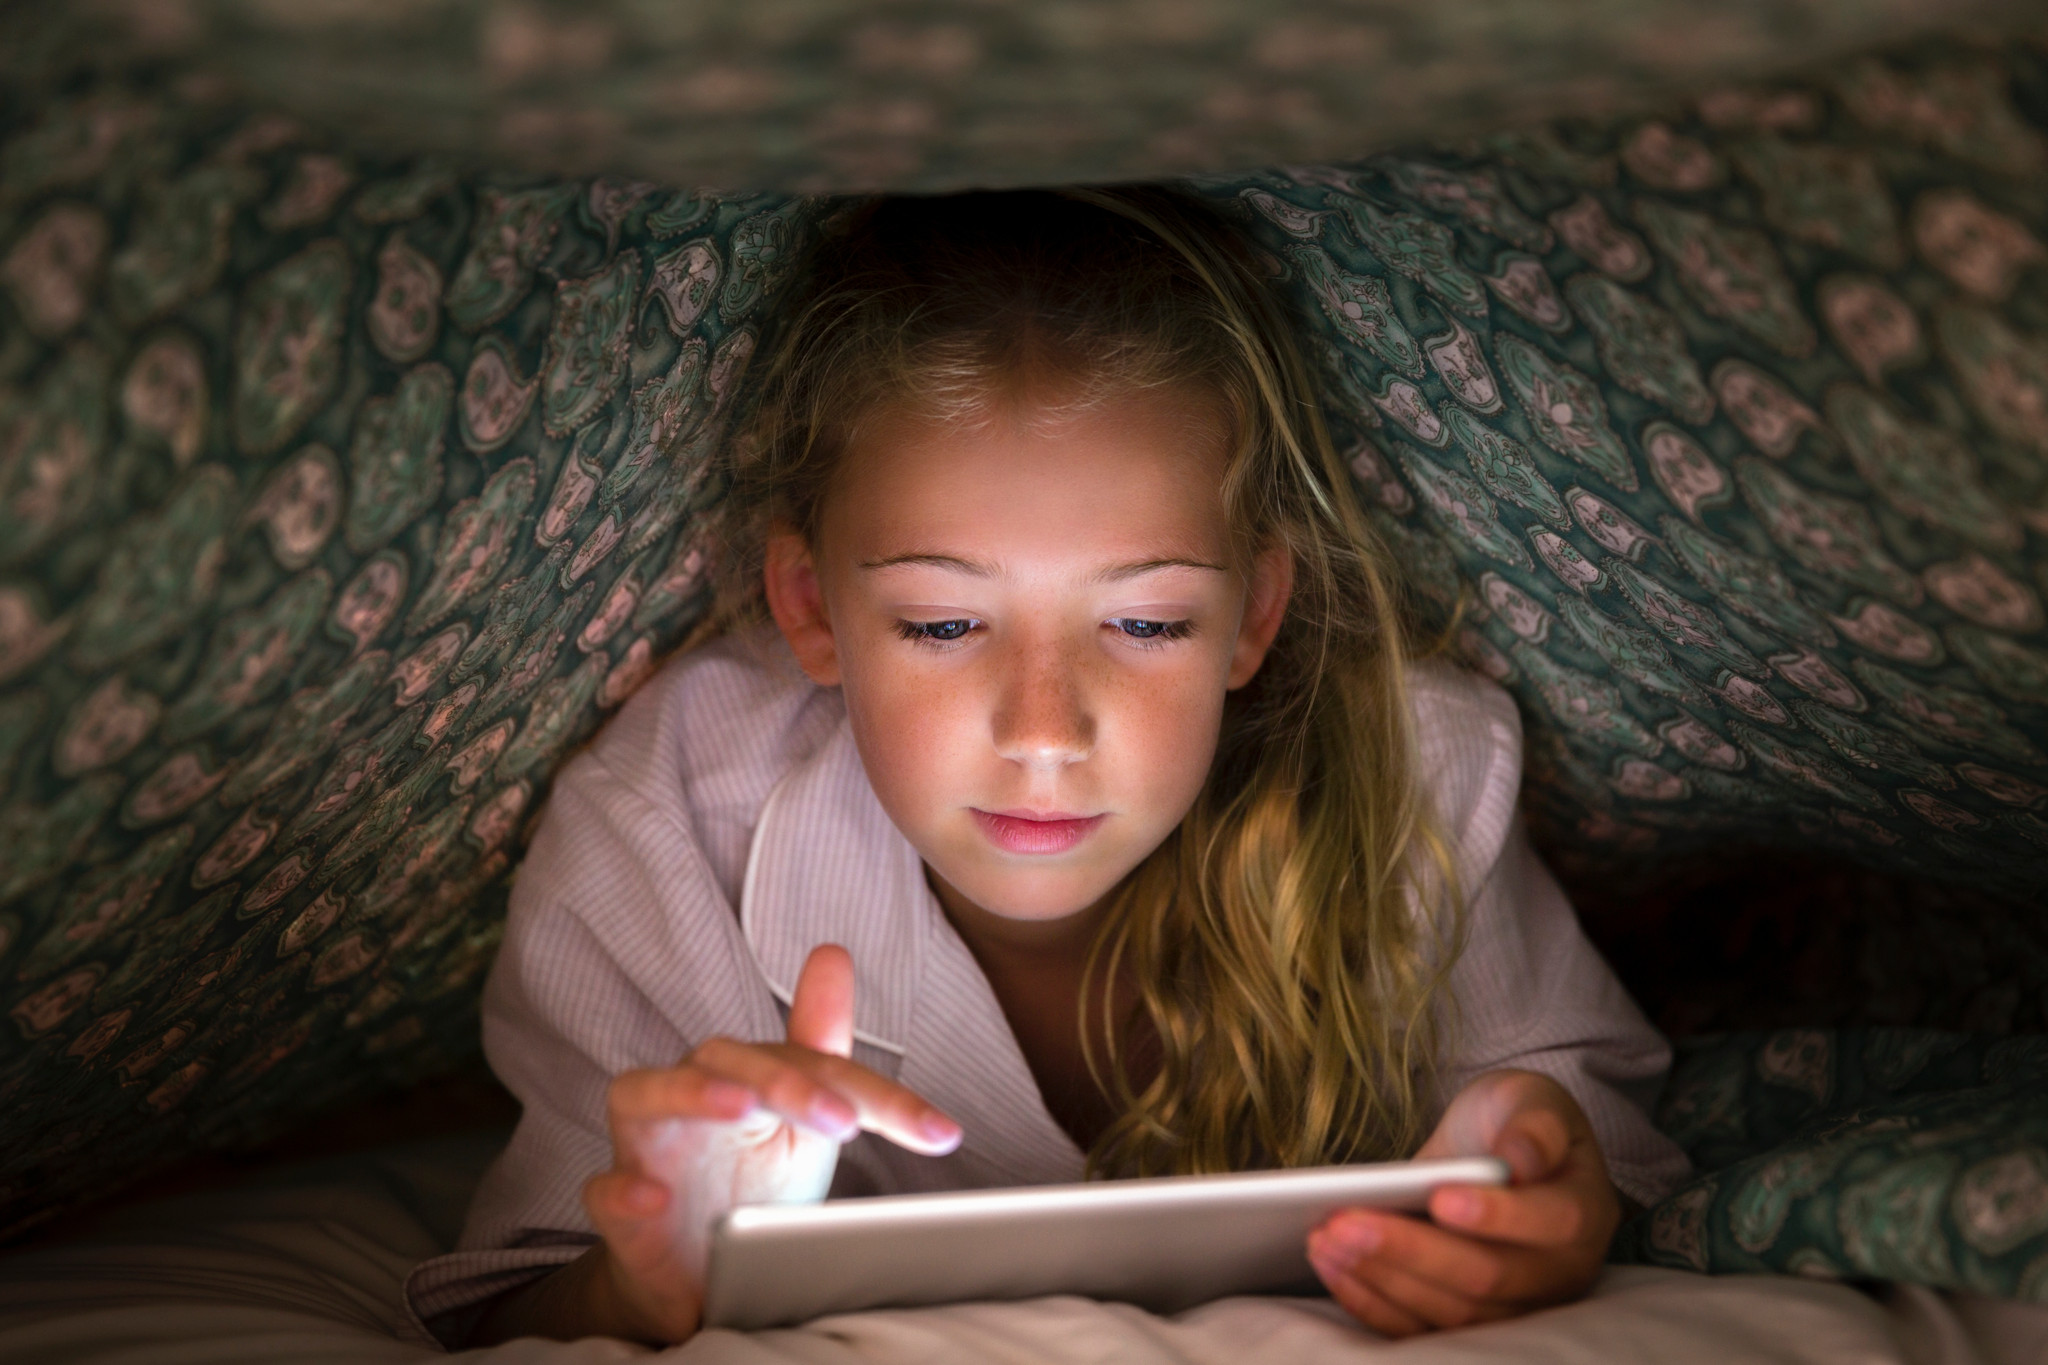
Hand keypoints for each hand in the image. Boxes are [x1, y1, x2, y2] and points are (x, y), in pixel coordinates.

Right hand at [582, 944, 962, 1342]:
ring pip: (645, 1093)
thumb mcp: (807, 1124)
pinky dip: (623, 1190)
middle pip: (730, 1060)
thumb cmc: (756, 1183)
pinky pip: (604, 1186)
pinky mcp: (622, 1207)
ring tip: (739, 1104)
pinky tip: (652, 1198)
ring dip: (694, 1092)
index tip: (939, 1133)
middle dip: (789, 1082)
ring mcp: (649, 1146)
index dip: (877, 1095)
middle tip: (844, 1120)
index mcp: (748, 1074)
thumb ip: (822, 1050)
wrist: (700, 1276)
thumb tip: (832, 951)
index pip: (813, 1065)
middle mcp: (692, 1095)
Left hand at [1305, 1069, 1619, 1336]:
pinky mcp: (1468, 1319)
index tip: (1441, 1196)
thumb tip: (1521, 1159)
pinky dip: (1371, 1301)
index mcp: (1582, 1212)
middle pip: (1485, 1278)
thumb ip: (1534, 1124)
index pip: (1549, 1223)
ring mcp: (1514, 1306)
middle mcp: (1557, 1273)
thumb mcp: (1532, 1099)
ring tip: (1325, 1237)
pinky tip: (1330, 1266)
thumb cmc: (1516, 1120)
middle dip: (1410, 1251)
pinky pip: (1421, 1328)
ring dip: (1381, 1277)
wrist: (1498, 1149)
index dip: (1496, 1215)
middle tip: (1345, 1221)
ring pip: (1450, 1311)